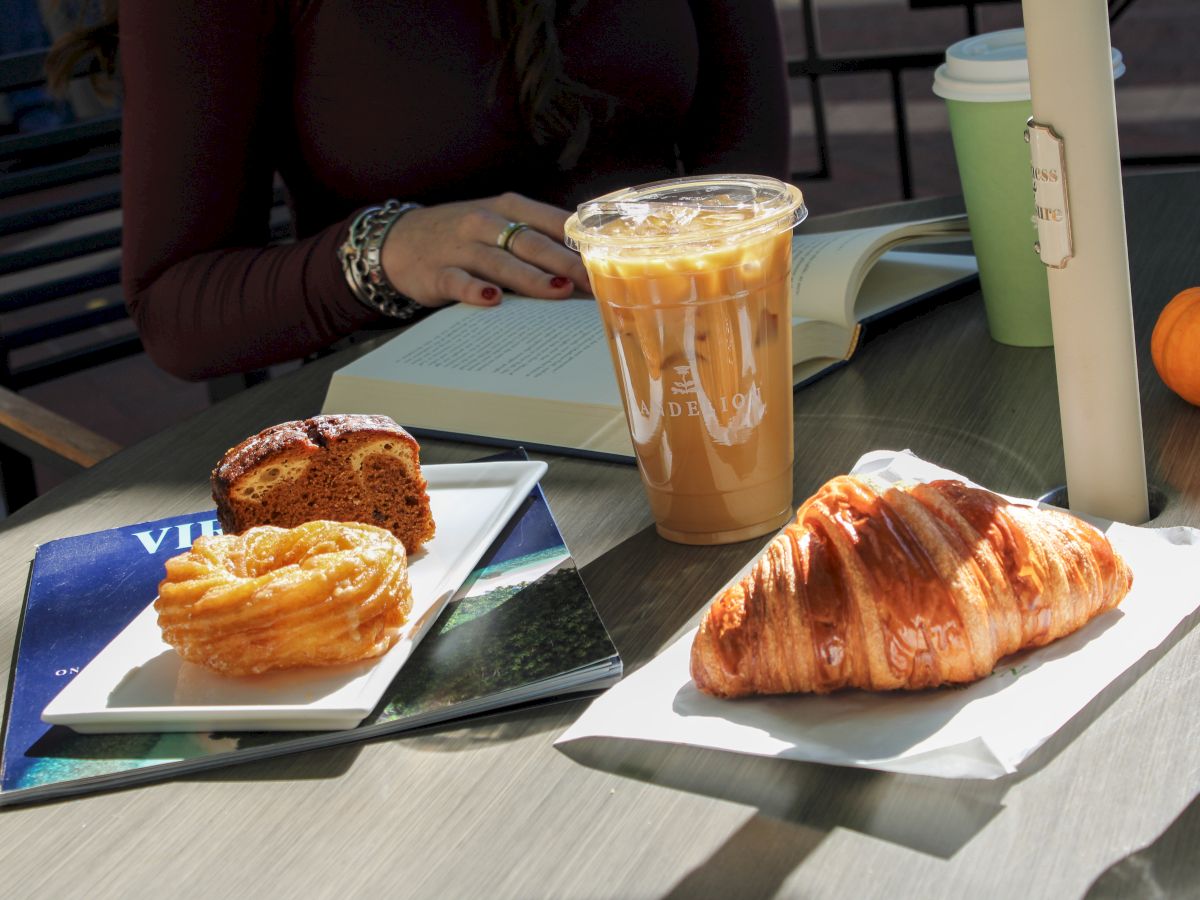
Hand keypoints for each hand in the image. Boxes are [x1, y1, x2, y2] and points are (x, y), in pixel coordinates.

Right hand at [380, 192, 591, 308]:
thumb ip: (536, 237)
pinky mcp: (437, 271)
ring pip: (501, 262)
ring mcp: (460, 247)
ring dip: (532, 278)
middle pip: (532, 243)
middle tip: (595, 284)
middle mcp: (486, 222)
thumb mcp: (498, 223)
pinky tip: (493, 300)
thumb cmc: (462, 236)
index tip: (607, 263)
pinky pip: (459, 281)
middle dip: (566, 264)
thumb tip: (586, 267)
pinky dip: (475, 290)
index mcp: (508, 207)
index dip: (579, 244)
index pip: (551, 222)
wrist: (398, 240)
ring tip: (559, 292)